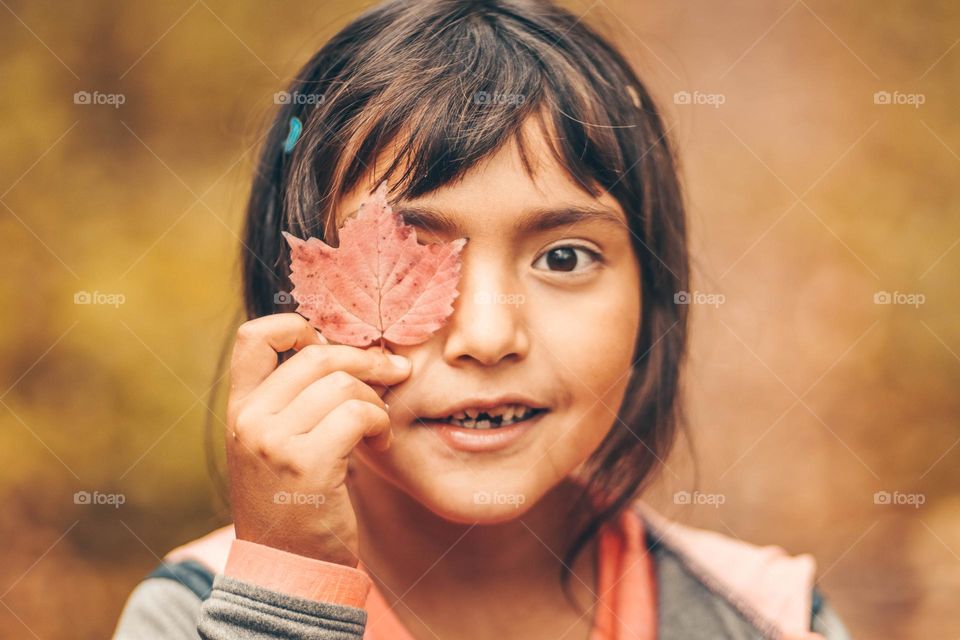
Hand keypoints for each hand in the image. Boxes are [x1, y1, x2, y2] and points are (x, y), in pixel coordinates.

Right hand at [224, 313, 410, 565]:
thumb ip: (294, 400)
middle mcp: (250, 420)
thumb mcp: (276, 444)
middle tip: (394, 372)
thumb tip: (349, 349)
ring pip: (343, 384)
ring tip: (379, 424)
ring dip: (377, 399)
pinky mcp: (307, 465)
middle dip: (366, 359)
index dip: (297, 327)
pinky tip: (381, 440)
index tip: (331, 346)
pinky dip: (381, 422)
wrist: (287, 566)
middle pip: (316, 355)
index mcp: (240, 409)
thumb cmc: (293, 500)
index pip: (253, 336)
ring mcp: (274, 442)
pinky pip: (358, 413)